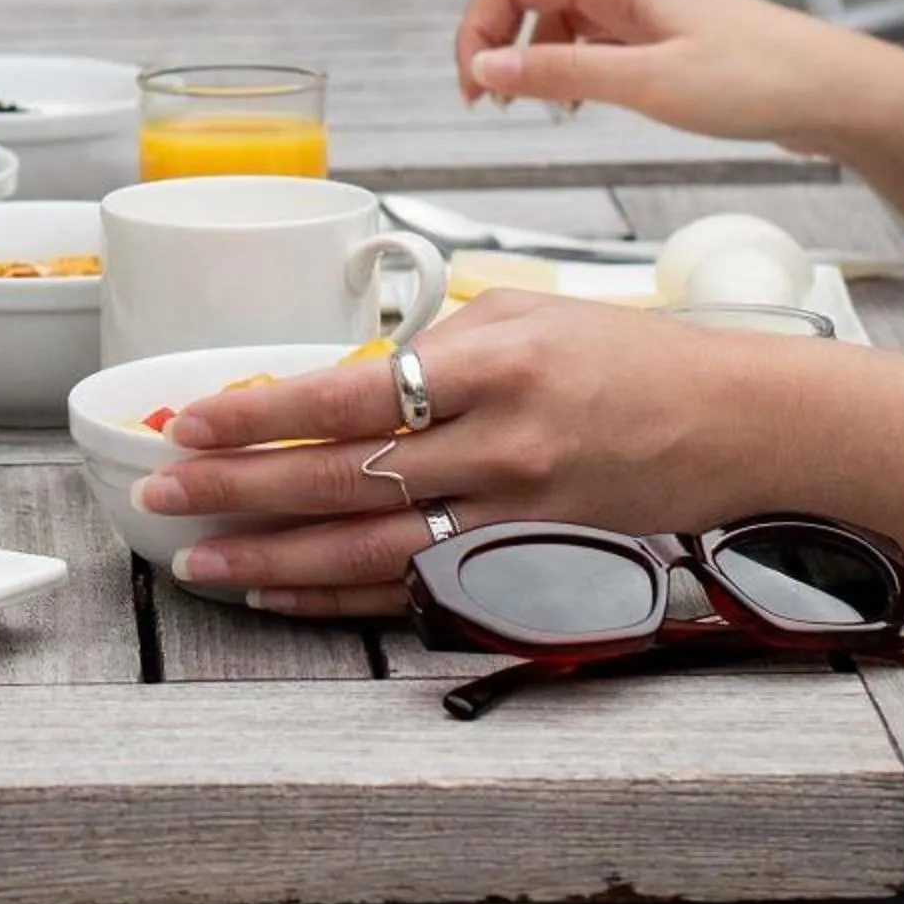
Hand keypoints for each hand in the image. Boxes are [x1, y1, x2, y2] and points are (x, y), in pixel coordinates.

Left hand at [138, 291, 778, 617]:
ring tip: (199, 556)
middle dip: (240, 485)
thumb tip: (345, 375)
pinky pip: (412, 580)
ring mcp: (511, 506)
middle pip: (342, 473)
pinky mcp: (524, 552)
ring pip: (366, 542)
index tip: (193, 418)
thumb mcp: (526, 313)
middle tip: (165, 490)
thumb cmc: (631, 355)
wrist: (738, 420)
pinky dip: (338, 590)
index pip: (350, 389)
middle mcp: (496, 438)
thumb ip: (433, 345)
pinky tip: (280, 588)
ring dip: (273, 553)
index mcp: (490, 359)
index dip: (262, 411)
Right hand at [455, 0, 891, 156]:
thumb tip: (492, 66)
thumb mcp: (648, 81)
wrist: (829, 93)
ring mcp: (640, 10)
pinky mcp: (656, 39)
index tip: (475, 82)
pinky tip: (571, 104)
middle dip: (495, 43)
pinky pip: (587, 44)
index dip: (479, 26)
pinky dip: (564, 71)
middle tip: (486, 100)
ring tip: (528, 107)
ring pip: (554, 22)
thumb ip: (562, 72)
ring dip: (529, 60)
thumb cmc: (760, 77)